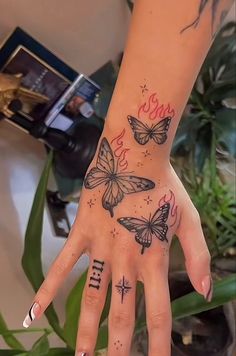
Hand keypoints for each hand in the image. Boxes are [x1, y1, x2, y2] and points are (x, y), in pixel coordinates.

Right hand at [23, 134, 211, 355]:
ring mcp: (102, 248)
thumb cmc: (164, 187)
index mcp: (154, 258)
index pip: (157, 312)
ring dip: (87, 330)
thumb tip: (205, 291)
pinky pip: (63, 265)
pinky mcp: (83, 234)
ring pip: (92, 295)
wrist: (135, 157)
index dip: (157, 343)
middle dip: (119, 346)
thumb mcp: (189, 220)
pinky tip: (36, 311)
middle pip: (121, 312)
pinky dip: (49, 288)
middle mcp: (127, 259)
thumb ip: (198, 256)